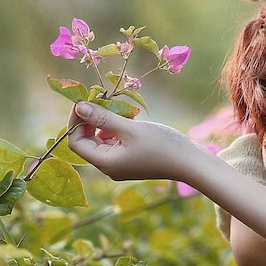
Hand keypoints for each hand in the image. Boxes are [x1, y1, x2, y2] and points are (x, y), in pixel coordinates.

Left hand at [66, 101, 201, 181]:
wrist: (190, 163)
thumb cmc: (161, 146)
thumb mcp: (130, 129)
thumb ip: (103, 117)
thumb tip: (79, 107)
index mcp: (105, 163)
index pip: (76, 142)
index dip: (75, 122)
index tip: (83, 102)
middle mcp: (110, 166)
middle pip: (88, 141)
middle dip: (91, 119)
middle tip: (102, 99)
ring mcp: (121, 163)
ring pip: (102, 139)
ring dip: (106, 122)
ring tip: (119, 107)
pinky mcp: (132, 158)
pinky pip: (116, 141)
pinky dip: (118, 128)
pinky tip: (130, 116)